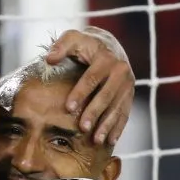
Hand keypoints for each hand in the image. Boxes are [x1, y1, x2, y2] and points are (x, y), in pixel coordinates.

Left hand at [45, 27, 135, 145]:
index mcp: (106, 58)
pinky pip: (125, 113)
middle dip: (94, 113)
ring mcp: (127, 84)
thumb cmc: (86, 45)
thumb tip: (49, 59)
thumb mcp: (73, 38)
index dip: (80, 93)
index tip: (68, 108)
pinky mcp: (130, 95)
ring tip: (96, 140)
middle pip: (106, 95)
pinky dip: (118, 128)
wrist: (110, 46)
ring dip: (107, 125)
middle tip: (82, 128)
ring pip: (117, 107)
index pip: (92, 78)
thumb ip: (61, 46)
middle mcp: (120, 71)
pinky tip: (110, 141)